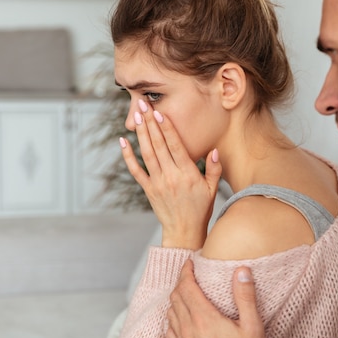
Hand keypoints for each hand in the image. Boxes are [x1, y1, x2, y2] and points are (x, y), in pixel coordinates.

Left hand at [120, 99, 221, 248]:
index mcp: (187, 174)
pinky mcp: (148, 189)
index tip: (159, 112)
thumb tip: (214, 150)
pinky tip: (123, 142)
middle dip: (150, 124)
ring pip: (147, 154)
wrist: (184, 232)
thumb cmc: (200, 209)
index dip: (166, 128)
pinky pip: (136, 171)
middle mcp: (171, 176)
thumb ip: (213, 169)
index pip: (175, 146)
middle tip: (143, 105)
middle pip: (158, 145)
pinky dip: (128, 156)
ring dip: (140, 134)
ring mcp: (157, 183)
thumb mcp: (212, 189)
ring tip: (136, 117)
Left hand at [167, 260, 266, 337]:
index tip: (190, 262)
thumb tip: (242, 271)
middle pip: (175, 297)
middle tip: (190, 274)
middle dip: (181, 282)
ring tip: (186, 292)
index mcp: (204, 319)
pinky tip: (181, 318)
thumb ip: (245, 297)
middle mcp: (189, 329)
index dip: (186, 271)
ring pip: (170, 312)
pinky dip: (173, 318)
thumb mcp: (253, 327)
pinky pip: (169, 331)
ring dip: (176, 298)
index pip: (186, 287)